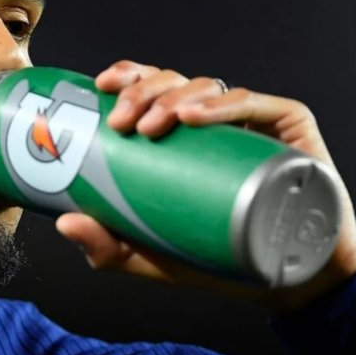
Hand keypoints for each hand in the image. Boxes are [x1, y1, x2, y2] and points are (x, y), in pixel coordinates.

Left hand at [54, 60, 355, 312]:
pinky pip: (255, 104)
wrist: (291, 277)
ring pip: (209, 86)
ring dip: (175, 96)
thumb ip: (110, 245)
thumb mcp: (154, 255)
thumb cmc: (220, 256)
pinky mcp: (289, 125)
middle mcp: (217, 119)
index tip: (101, 87)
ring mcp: (254, 120)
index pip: (152, 89)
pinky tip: (195, 117)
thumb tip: (64, 222)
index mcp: (184, 134)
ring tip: (154, 124)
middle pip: (175, 82)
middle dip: (143, 92)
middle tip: (123, 122)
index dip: (128, 77)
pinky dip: (222, 105)